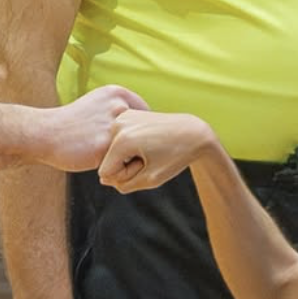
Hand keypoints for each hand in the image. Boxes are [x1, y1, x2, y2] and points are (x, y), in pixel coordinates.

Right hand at [43, 85, 148, 171]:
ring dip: (132, 158)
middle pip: (146, 131)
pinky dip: (121, 169)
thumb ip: (118, 110)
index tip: (134, 141)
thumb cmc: (70, 124)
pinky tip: (108, 168)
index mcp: (117, 93)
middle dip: (140, 145)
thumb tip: (142, 123)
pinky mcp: (106, 146)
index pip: (146, 114)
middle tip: (129, 156)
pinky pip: (125, 163)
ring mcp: (113, 126)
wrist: (44, 133)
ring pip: (138, 148)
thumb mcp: (96, 104)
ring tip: (118, 163)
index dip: (142, 131)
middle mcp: (118, 106)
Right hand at [98, 110, 215, 191]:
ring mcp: (122, 117)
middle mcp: (119, 125)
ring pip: (112, 150)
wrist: (193, 133)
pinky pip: (119, 139)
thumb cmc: (175, 157)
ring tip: (150, 148)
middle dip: (127, 165)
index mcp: (123, 141)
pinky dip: (130, 144)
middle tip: (150, 156)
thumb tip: (104, 178)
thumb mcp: (151, 179)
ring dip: (129, 155)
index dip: (126, 176)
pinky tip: (148, 140)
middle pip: (109, 160)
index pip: (106, 173)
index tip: (145, 166)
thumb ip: (123, 184)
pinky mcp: (127, 114)